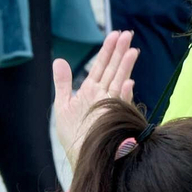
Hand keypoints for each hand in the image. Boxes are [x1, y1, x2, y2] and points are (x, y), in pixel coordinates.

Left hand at [53, 30, 139, 169]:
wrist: (79, 157)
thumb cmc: (73, 136)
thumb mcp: (63, 106)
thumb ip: (63, 83)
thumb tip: (59, 60)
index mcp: (91, 90)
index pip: (101, 66)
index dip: (108, 50)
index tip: (115, 34)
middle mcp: (102, 95)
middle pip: (112, 69)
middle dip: (119, 51)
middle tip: (127, 33)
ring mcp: (109, 106)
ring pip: (118, 81)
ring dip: (125, 66)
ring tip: (132, 50)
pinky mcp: (112, 119)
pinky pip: (119, 105)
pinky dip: (124, 94)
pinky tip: (128, 82)